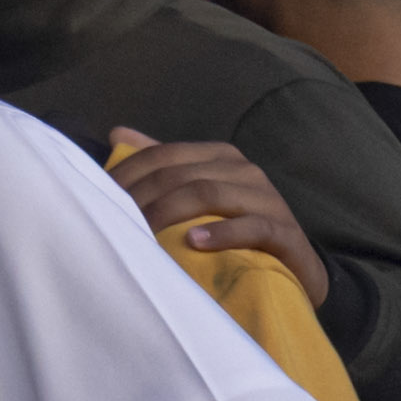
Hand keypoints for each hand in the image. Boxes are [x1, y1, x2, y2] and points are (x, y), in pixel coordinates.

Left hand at [103, 132, 314, 283]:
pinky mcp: (285, 233)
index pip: (165, 154)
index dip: (130, 173)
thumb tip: (117, 133)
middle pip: (182, 174)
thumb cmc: (240, 230)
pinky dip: (221, 233)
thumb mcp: (201, 194)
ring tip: (145, 234)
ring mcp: (268, 199)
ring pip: (209, 194)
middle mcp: (245, 171)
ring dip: (171, 213)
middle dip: (144, 196)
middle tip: (117, 222)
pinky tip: (195, 243)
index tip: (101, 198)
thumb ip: (164, 165)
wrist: (299, 267)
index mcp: (221, 156)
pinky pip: (251, 227)